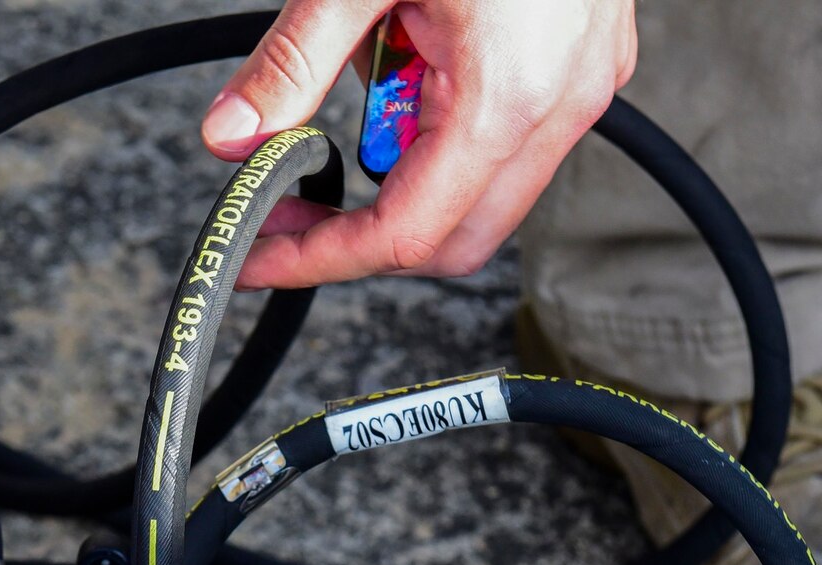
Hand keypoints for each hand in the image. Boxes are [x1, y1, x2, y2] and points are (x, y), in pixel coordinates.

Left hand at [200, 0, 636, 286]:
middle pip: (451, 239)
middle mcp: (562, 104)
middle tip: (290, 197)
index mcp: (508, 96)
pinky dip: (445, 121)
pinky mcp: (586, 62)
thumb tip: (234, 133)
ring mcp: (583, 86)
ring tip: (372, 61)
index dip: (322, 258)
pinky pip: (510, 134)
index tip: (262, 253)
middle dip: (364, 229)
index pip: (406, 234)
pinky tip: (414, 49)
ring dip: (407, 159)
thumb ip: (292, 61)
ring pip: (482, 190)